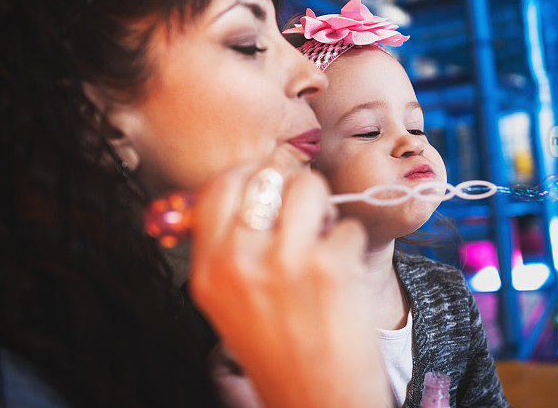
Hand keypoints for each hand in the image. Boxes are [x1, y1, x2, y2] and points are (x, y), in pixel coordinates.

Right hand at [189, 150, 388, 407]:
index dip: (249, 172)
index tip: (268, 180)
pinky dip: (350, 247)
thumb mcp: (229, 303)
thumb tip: (246, 186)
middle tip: (304, 209)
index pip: (220, 185)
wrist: (318, 400)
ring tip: (323, 240)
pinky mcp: (332, 268)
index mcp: (208, 269)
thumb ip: (230, 246)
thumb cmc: (278, 350)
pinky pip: (347, 226)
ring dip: (324, 207)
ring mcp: (287, 263)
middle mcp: (240, 262)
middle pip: (268, 175)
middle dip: (292, 185)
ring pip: (310, 186)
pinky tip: (342, 279)